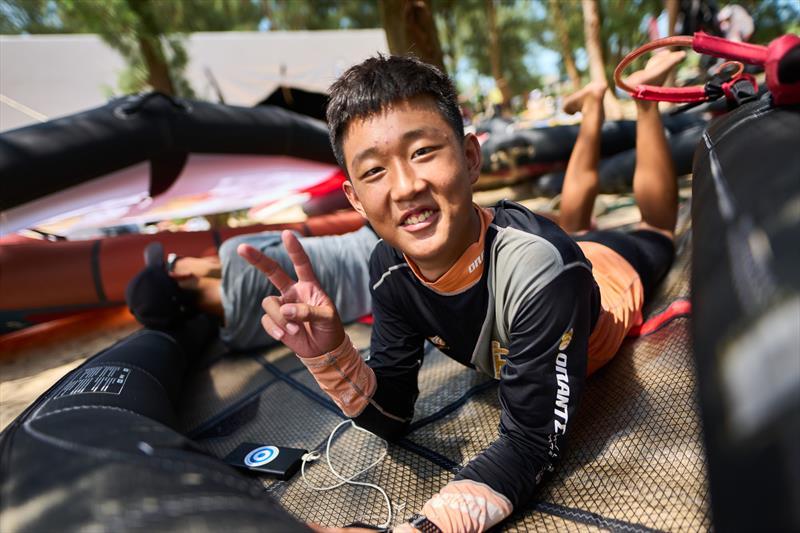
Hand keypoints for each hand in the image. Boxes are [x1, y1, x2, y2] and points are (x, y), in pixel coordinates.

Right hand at [237, 230, 344, 357]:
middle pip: (272, 271)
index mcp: (309, 285)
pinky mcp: (275, 321)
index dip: (294, 249)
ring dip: (280, 318)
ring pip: (268, 304)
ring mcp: (282, 306)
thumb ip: (308, 312)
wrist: (323, 349)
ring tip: (295, 330)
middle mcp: (292, 291)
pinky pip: (267, 320)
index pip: (301, 263)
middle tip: (241, 247)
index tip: (287, 234)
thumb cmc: (330, 328)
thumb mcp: (326, 317)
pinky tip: (285, 336)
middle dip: (257, 259)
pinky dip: (275, 329)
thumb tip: (286, 310)